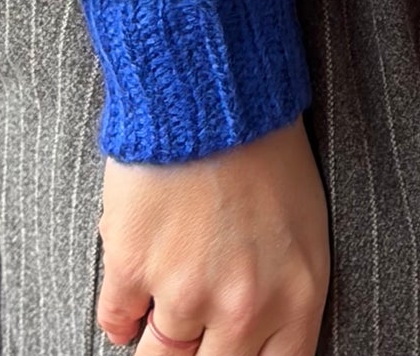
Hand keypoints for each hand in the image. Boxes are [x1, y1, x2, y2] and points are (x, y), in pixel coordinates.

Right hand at [96, 115, 328, 354]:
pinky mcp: (133, 269)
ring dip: (161, 324)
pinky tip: (139, 272)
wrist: (215, 90)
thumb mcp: (303, 229)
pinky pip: (116, 323)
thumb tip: (252, 343)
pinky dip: (122, 309)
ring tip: (174, 275)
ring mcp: (186, 292)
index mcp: (297, 297)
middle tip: (192, 326)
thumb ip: (284, 298)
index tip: (223, 348)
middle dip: (197, 352)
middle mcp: (245, 307)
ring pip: (160, 354)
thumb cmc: (266, 151)